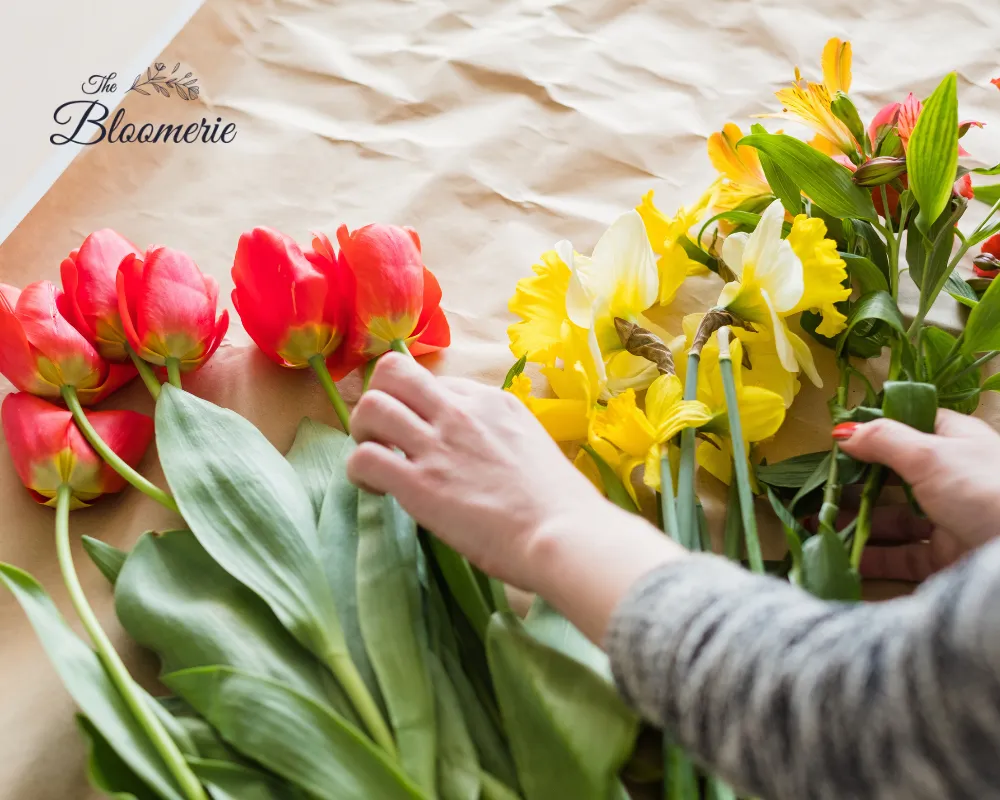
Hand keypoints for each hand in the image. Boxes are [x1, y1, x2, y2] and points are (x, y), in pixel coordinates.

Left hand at [347, 353, 682, 643]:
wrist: (563, 534)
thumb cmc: (560, 504)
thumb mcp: (533, 445)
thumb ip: (500, 436)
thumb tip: (480, 450)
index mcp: (492, 401)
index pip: (437, 382)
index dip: (423, 406)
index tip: (426, 433)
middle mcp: (460, 411)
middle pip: (393, 372)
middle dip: (379, 397)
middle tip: (384, 431)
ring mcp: (437, 444)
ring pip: (370, 407)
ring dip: (363, 431)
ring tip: (376, 456)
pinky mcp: (418, 483)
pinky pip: (363, 458)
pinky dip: (359, 471)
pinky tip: (377, 488)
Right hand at [835, 410, 999, 575]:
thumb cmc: (983, 490)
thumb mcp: (929, 455)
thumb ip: (883, 440)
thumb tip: (842, 431)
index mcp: (958, 442)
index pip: (913, 425)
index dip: (877, 430)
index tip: (839, 440)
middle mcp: (954, 478)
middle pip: (896, 476)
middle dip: (856, 482)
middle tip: (819, 487)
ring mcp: (950, 519)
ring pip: (895, 518)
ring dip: (857, 521)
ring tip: (819, 523)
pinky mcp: (946, 557)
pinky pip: (902, 555)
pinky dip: (874, 557)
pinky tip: (845, 555)